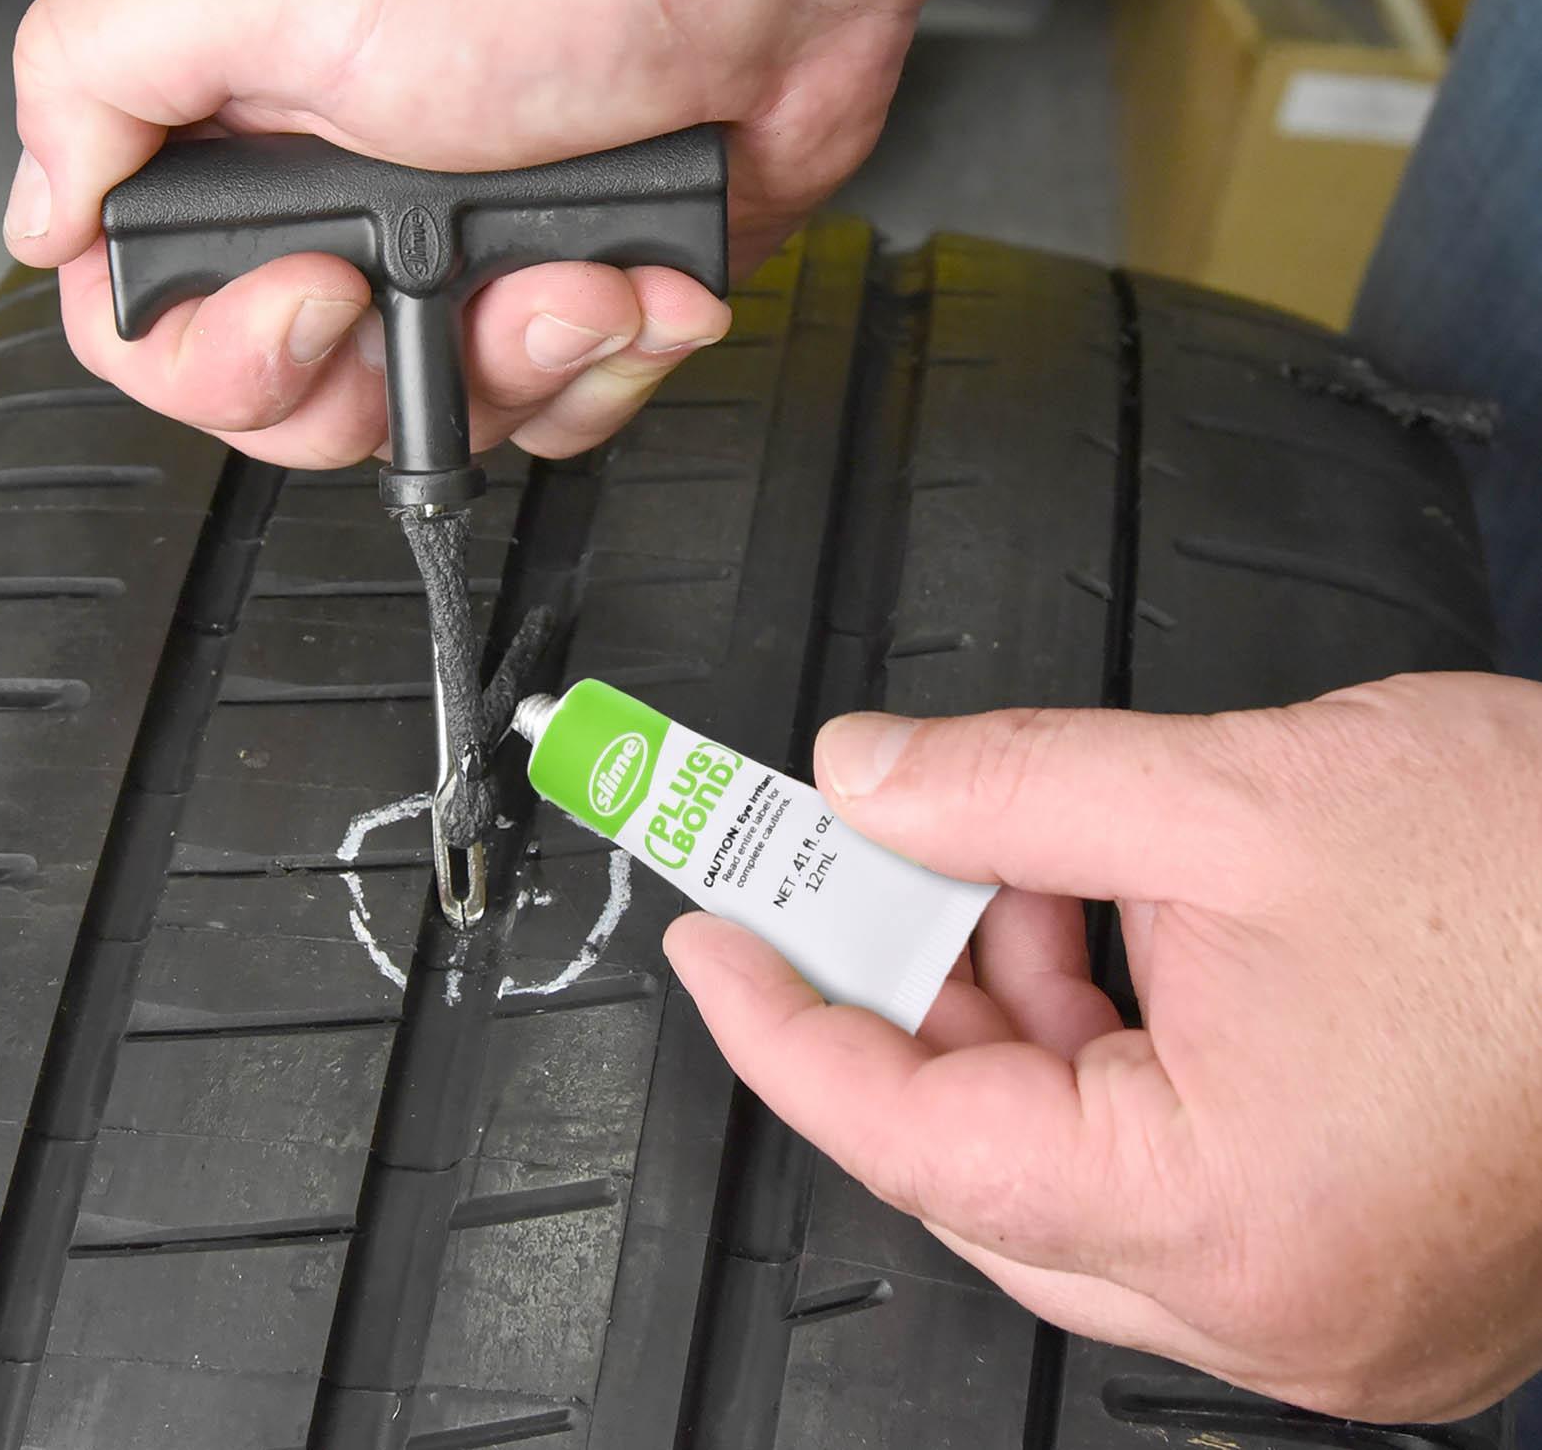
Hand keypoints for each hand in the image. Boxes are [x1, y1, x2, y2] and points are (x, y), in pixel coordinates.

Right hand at [1, 0, 934, 470]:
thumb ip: (90, 70)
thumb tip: (40, 213)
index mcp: (233, 123)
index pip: (140, 316)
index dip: (211, 353)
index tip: (312, 291)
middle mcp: (338, 193)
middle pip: (286, 397)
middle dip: (380, 373)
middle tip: (445, 282)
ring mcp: (462, 247)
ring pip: (436, 417)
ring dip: (521, 361)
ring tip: (576, 264)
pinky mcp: (574, 282)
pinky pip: (559, 405)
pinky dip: (613, 353)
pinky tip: (640, 268)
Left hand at [666, 673, 1541, 1421]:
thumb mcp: (1234, 790)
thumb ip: (1011, 785)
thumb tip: (865, 781)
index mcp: (1231, 1215)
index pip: (916, 1142)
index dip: (786, 1029)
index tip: (715, 945)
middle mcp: (1278, 1304)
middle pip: (987, 1163)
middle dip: (913, 1001)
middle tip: (862, 873)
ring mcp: (1332, 1302)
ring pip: (1076, 1163)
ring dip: (1017, 1010)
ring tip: (1034, 867)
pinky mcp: (1371, 1261)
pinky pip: (1172, 1167)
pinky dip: (1113, 1046)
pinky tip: (1121, 927)